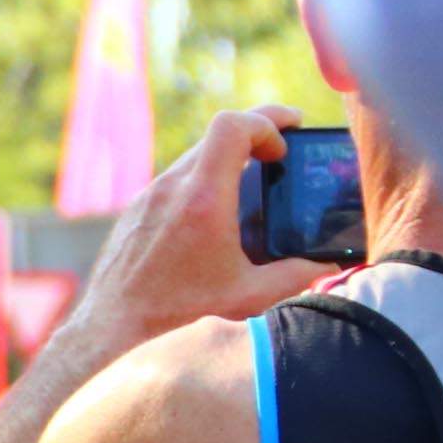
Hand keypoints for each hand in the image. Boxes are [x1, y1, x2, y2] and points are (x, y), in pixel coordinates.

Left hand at [71, 109, 334, 346]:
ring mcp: (151, 193)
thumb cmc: (177, 309)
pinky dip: (204, 176)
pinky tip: (219, 205)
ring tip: (256, 175)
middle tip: (283, 147)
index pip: (232, 126)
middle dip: (257, 131)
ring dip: (230, 155)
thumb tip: (329, 265)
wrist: (112, 320)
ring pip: (197, 152)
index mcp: (203, 198)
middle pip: (218, 131)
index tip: (284, 148)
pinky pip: (177, 175)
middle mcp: (173, 187)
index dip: (267, 122)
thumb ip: (296, 277)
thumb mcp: (248, 296)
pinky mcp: (138, 205)